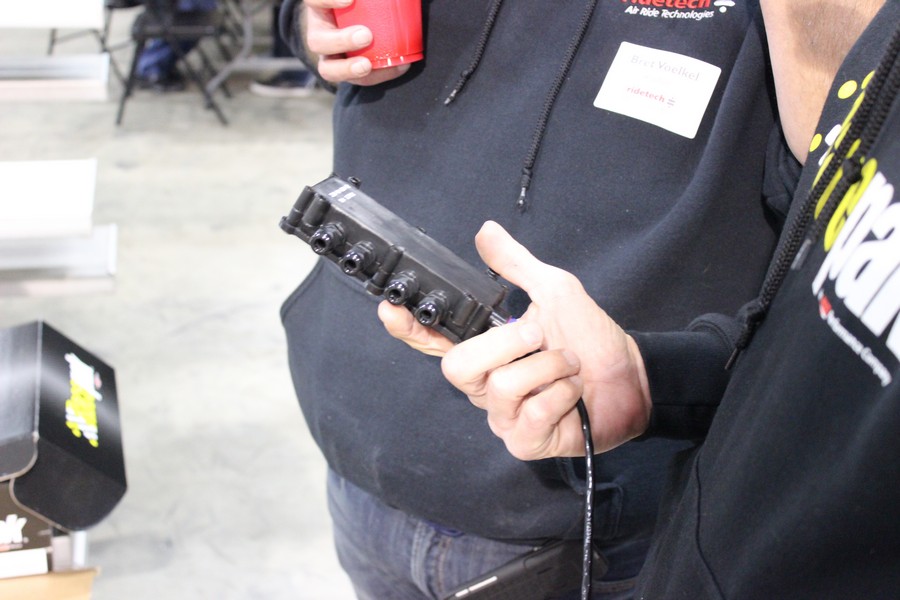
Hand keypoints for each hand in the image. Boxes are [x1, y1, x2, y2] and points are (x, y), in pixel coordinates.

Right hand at [304, 0, 411, 85]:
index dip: (327, 0)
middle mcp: (320, 32)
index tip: (350, 0)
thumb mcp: (362, 1)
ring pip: (329, 70)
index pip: (314, 0)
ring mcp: (331, 57)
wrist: (366, 18)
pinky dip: (379, 75)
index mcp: (320, 7)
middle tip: (366, 36)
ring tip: (367, 65)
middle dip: (341, 41)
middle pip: (318, 41)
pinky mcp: (348, 73)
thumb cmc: (364, 3)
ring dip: (348, 70)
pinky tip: (400, 66)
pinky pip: (358, 80)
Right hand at [381, 221, 651, 458]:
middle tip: (541, 335)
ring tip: (570, 365)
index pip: (433, 342)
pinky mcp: (525, 441)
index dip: (408, 329)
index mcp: (485, 349)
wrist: (632, 379)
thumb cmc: (590, 338)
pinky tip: (573, 393)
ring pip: (500, 388)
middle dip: (507, 344)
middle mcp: (485, 384)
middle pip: (458, 367)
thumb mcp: (555, 290)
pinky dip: (561, 395)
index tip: (391, 308)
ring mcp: (503, 416)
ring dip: (548, 367)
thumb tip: (486, 231)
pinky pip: (530, 415)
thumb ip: (517, 265)